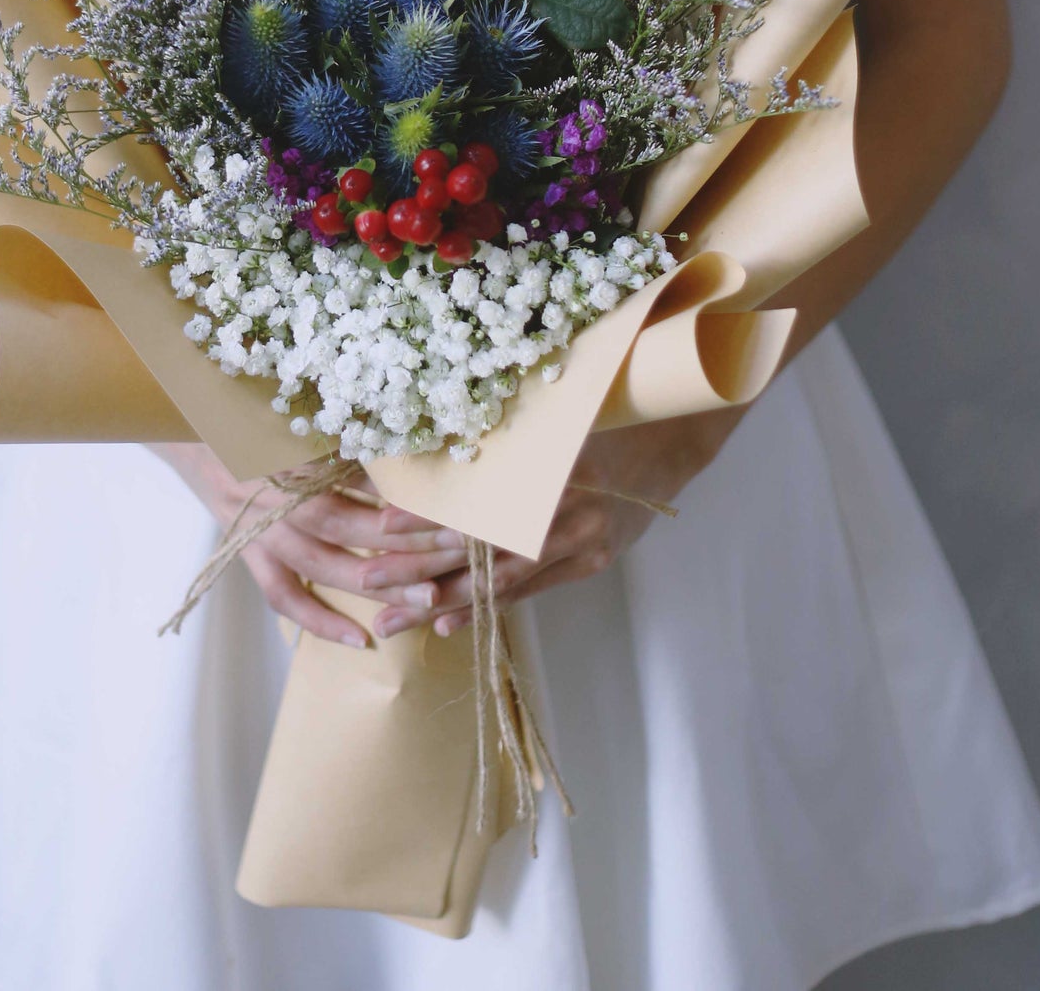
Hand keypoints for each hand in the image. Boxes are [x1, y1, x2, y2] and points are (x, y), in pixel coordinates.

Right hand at [153, 442, 469, 647]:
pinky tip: (361, 641)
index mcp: (291, 448)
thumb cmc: (258, 417)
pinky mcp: (246, 554)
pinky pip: (283, 595)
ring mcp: (257, 528)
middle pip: (345, 523)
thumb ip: (351, 432)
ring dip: (376, 583)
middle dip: (404, 541)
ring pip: (320, 563)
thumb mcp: (303, 413)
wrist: (192, 431)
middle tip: (458, 552)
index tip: (453, 506)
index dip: (405, 494)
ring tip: (427, 600)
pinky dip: (319, 620)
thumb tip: (414, 447)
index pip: (359, 476)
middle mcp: (273, 492)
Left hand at [366, 407, 747, 640]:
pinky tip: (446, 623)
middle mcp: (563, 515)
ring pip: (498, 583)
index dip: (428, 516)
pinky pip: (528, 591)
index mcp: (549, 471)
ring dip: (441, 603)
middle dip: (419, 571)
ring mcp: (579, 545)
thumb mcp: (553, 418)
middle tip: (367, 584)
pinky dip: (486, 607)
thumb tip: (432, 448)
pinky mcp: (589, 565)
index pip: (477, 502)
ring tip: (392, 623)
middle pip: (478, 551)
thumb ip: (502, 439)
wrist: (672, 441)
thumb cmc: (604, 415)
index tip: (379, 523)